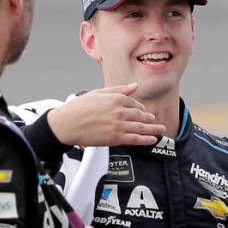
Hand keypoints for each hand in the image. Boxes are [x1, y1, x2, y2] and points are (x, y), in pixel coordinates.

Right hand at [48, 84, 165, 146]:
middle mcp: (119, 111)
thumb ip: (118, 90)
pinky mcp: (115, 138)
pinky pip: (135, 139)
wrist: (66, 124)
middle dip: (149, 118)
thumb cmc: (79, 108)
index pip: (133, 102)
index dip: (139, 107)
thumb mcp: (98, 93)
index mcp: (115, 98)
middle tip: (155, 120)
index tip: (143, 110)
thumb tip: (134, 87)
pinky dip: (146, 140)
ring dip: (153, 129)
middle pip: (140, 115)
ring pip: (141, 127)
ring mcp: (118, 125)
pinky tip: (153, 140)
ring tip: (161, 130)